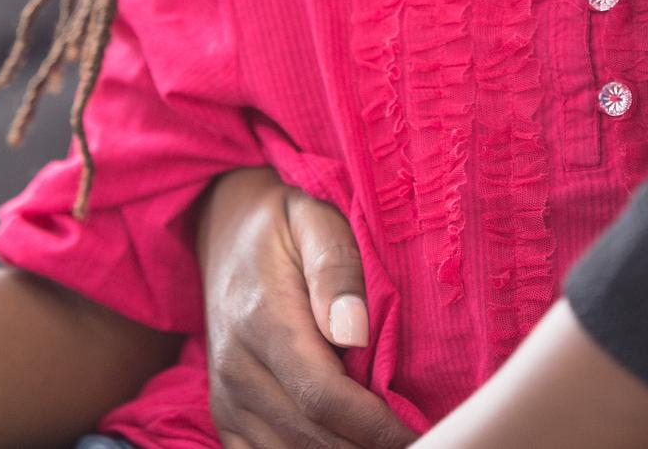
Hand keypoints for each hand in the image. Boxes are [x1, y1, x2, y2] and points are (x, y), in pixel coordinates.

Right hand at [199, 167, 415, 448]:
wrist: (225, 232)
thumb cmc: (286, 225)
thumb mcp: (317, 222)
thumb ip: (336, 271)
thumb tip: (354, 334)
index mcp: (262, 322)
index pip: (324, 397)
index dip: (377, 427)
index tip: (421, 434)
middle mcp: (237, 370)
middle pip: (309, 438)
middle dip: (368, 448)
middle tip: (422, 442)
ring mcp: (227, 398)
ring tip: (390, 444)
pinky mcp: (225, 415)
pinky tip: (347, 446)